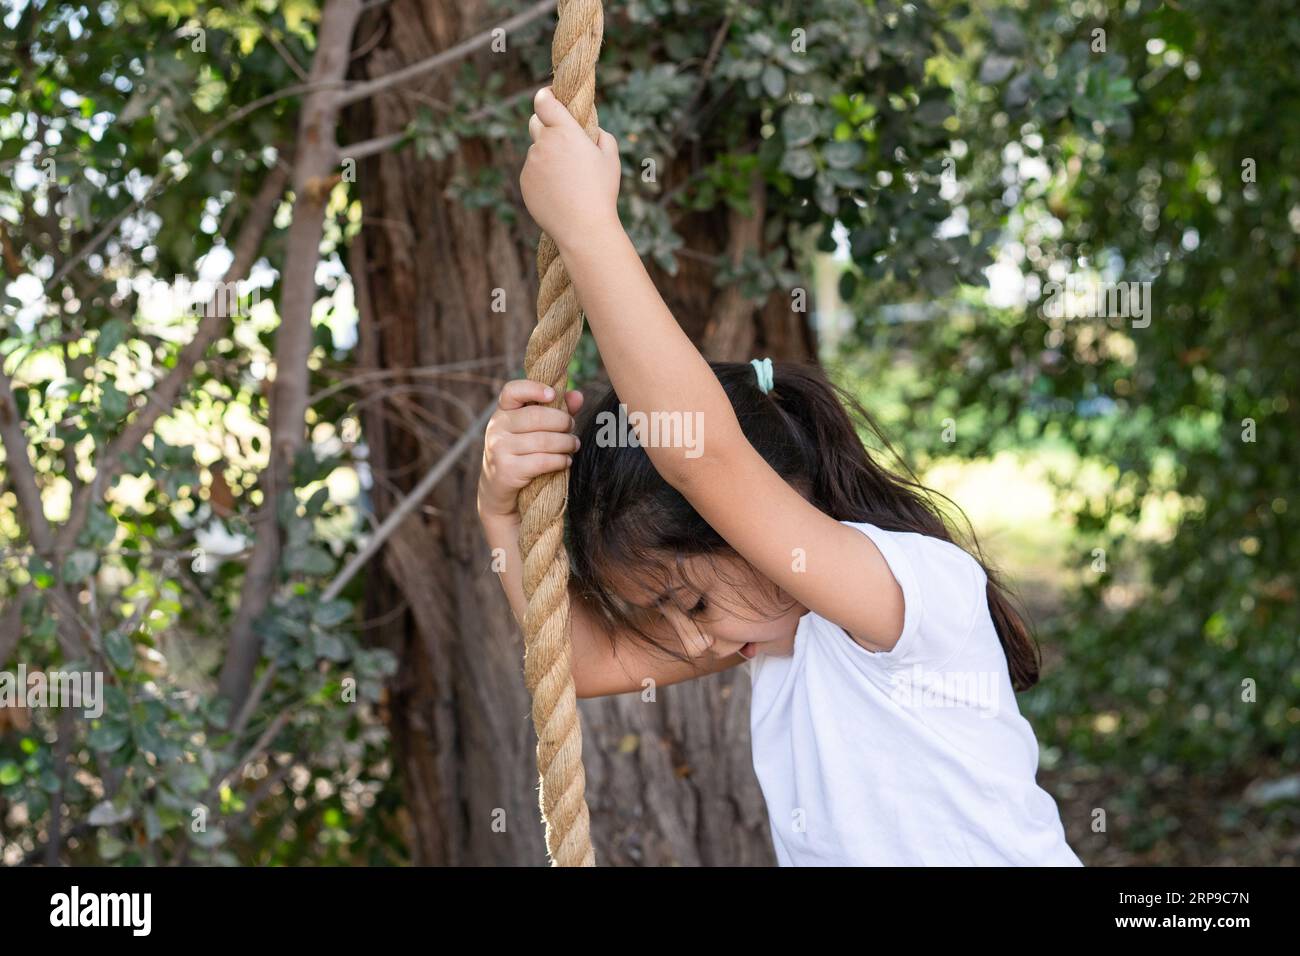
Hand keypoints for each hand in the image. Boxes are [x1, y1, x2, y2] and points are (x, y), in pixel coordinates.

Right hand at [477, 379, 583, 523]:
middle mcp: (497, 427)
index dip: (533, 388)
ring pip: (543, 440)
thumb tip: (578, 396)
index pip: (512, 391)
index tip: (553, 394)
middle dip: (562, 422)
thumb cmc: (522, 455)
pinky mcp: (507, 470)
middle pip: (537, 416)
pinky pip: (542, 461)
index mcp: (503, 412)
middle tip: (572, 428)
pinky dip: (560, 461)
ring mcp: (499, 449)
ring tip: (574, 445)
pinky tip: (566, 461)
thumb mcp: (534, 431)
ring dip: (566, 443)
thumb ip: (556, 412)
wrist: (500, 492)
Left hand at [520, 86, 621, 249]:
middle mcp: (543, 143)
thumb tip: (591, 130)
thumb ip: (601, 135)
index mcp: (564, 131)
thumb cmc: (601, 192)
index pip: (543, 101)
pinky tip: (559, 192)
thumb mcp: (610, 158)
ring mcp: (531, 163)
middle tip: (562, 141)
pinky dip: (541, 176)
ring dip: (546, 156)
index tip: (548, 98)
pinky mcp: (525, 182)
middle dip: (546, 126)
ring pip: (536, 151)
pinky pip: (532, 171)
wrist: (583, 228)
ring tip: (568, 179)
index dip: (545, 97)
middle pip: (535, 122)